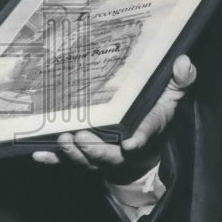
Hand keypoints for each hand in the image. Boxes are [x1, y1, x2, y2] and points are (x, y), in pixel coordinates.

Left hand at [31, 54, 195, 181]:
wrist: (139, 144)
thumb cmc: (152, 113)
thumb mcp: (170, 94)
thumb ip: (179, 80)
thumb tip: (184, 62)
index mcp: (146, 128)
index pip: (146, 133)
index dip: (140, 139)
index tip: (130, 143)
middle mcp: (122, 147)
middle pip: (110, 154)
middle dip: (95, 149)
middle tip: (79, 137)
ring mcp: (102, 153)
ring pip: (87, 159)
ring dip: (73, 153)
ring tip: (62, 139)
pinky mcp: (85, 155)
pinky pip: (68, 160)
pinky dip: (53, 158)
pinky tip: (38, 153)